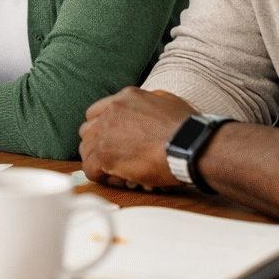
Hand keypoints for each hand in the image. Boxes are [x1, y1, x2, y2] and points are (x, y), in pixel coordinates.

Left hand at [79, 87, 194, 189]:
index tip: (113, 143)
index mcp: (125, 98)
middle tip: (115, 160)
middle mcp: (111, 111)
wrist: (192, 146)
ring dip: (99, 163)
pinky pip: (90, 169)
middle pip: (88, 131)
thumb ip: (150, 101)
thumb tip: (146, 107)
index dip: (102, 130)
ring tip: (119, 172)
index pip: (96, 113)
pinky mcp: (105, 154)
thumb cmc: (189, 129)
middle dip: (98, 147)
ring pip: (86, 150)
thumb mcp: (168, 101)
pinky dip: (102, 177)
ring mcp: (106, 132)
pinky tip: (121, 180)